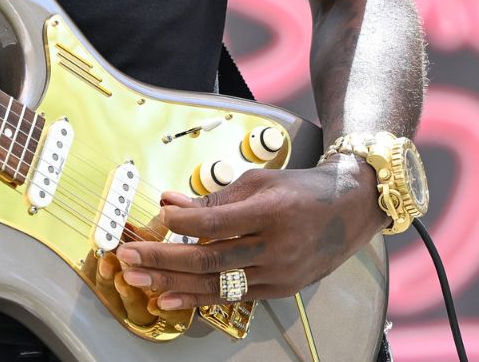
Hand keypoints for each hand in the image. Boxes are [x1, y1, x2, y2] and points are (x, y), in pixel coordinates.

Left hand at [109, 159, 385, 310]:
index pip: (218, 222)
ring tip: (138, 278)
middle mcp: (277, 247)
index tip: (157, 217)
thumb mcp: (259, 181)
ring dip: (172, 281)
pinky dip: (197, 297)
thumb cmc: (301, 190)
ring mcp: (279, 273)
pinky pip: (231, 296)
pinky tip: (169, 297)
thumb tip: (170, 202)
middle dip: (164, 258)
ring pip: (216, 283)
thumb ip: (214, 196)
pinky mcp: (279, 290)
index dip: (184, 221)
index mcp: (273, 212)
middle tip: (129, 256)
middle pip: (211, 258)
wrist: (349, 210)